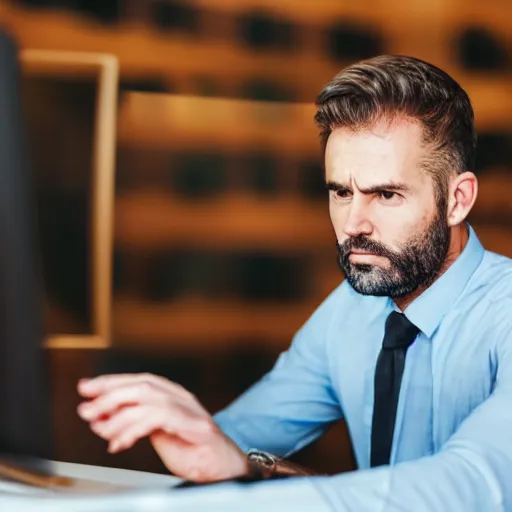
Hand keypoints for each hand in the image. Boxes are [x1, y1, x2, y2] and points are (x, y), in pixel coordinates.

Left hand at [77, 373, 248, 482]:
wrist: (223, 469)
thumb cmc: (192, 451)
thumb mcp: (156, 434)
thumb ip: (132, 424)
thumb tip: (100, 420)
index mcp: (173, 396)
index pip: (139, 380)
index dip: (112, 382)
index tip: (87, 387)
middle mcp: (181, 397)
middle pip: (142, 385)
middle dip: (110, 394)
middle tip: (87, 409)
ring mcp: (190, 409)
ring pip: (149, 398)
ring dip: (119, 413)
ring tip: (102, 429)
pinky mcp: (195, 426)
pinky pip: (159, 419)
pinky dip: (134, 429)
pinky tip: (120, 442)